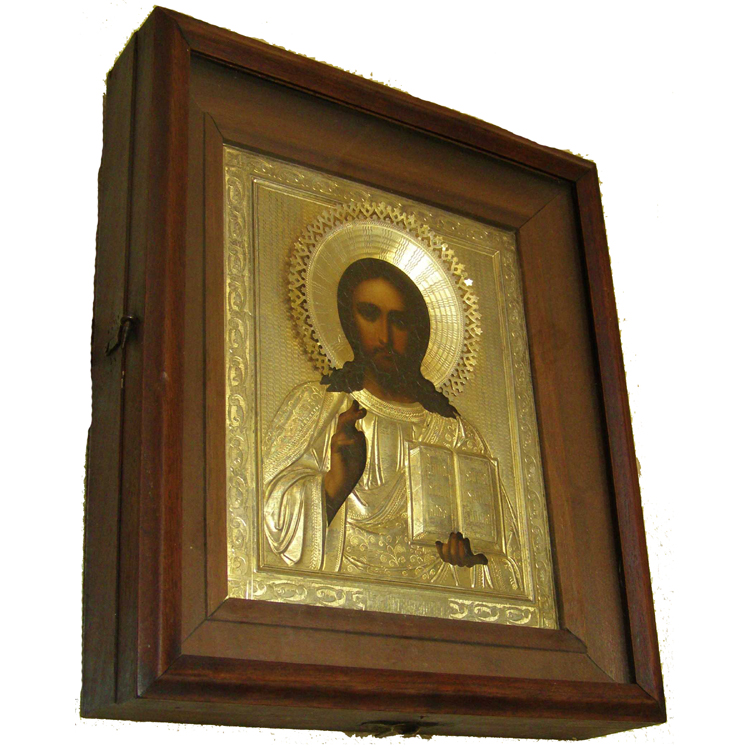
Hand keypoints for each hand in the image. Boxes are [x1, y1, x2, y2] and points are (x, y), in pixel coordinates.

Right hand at [324, 400, 366, 522]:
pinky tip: (355, 436)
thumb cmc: (351, 467)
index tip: (358, 404)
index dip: (354, 411)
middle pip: (345, 420)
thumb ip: (359, 442)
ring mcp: (338, 443)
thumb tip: (359, 433)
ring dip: (351, 419)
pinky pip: (339, 442)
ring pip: (342, 427)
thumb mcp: (359, 452)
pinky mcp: (335, 451)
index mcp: (349, 436)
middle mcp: (342, 437)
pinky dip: (346, 439)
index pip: (350, 420)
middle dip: (352, 412)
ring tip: (360, 413)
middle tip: (358, 404)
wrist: (342, 481)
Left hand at [435, 531, 487, 566]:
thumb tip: (486, 562)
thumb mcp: (474, 556)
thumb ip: (479, 559)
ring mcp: (451, 560)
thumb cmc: (468, 554)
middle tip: (456, 534)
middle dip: (454, 542)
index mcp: (467, 562)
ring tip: (452, 534)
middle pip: (454, 553)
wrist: (460, 558)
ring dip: (449, 542)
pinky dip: (439, 548)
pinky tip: (438, 542)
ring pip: (447, 552)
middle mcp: (458, 562)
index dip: (462, 549)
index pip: (464, 556)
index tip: (462, 540)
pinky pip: (440, 554)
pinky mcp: (444, 558)